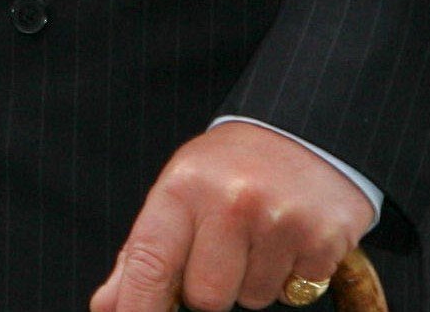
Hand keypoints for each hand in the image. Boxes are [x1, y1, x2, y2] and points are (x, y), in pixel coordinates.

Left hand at [93, 122, 376, 311]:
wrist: (302, 135)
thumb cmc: (227, 170)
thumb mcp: (177, 194)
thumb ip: (142, 254)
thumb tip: (106, 306)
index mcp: (183, 188)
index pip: (150, 261)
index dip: (137, 305)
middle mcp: (229, 201)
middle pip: (206, 297)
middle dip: (210, 290)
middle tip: (221, 250)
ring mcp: (279, 220)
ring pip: (253, 300)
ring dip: (253, 282)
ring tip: (258, 237)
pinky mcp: (323, 240)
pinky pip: (296, 293)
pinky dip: (291, 278)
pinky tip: (289, 240)